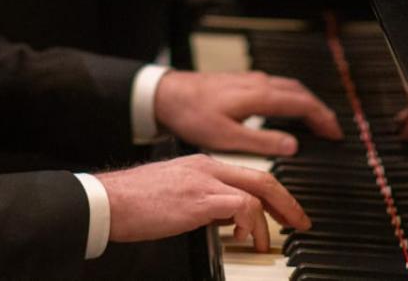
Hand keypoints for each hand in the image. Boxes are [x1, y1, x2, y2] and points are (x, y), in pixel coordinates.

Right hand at [97, 154, 309, 251]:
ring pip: (257, 190)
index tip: (283, 213)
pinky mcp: (199, 199)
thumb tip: (227, 221)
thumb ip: (203, 201)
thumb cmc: (134, 203)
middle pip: (262, 177)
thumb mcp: (175, 196)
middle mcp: (207, 167)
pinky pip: (242, 205)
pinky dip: (251, 222)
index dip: (272, 195)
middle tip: (299, 222)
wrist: (108, 201)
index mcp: (201, 164)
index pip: (248, 173)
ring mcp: (204, 180)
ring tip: (267, 242)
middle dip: (287, 202)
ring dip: (270, 220)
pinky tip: (245, 239)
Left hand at [154, 70, 342, 154]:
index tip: (335, 134)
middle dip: (319, 110)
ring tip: (316, 120)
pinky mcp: (242, 82)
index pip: (302, 104)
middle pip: (300, 93)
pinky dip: (291, 98)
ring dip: (306, 102)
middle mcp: (258, 83)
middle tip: (332, 129)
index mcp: (259, 96)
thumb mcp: (227, 137)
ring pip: (288, 87)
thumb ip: (262, 141)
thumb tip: (292, 145)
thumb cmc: (192, 114)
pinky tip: (286, 109)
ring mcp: (250, 80)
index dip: (322, 119)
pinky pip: (276, 86)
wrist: (167, 94)